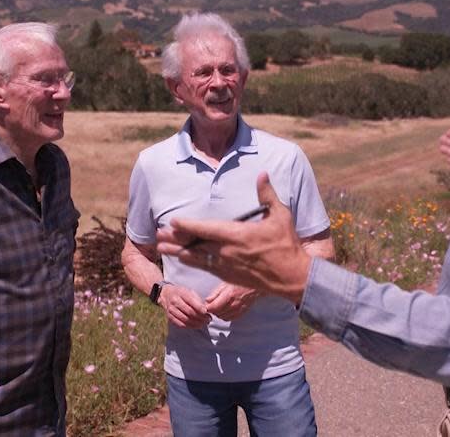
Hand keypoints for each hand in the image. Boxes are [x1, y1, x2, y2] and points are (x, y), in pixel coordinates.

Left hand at [157, 173, 311, 304]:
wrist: (292, 276)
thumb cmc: (286, 244)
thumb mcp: (280, 216)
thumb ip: (267, 194)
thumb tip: (262, 173)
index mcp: (237, 235)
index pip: (206, 229)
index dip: (187, 225)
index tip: (173, 221)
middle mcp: (228, 252)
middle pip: (194, 245)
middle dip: (175, 240)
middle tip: (158, 236)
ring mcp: (227, 266)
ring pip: (196, 259)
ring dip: (178, 253)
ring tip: (162, 248)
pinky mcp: (229, 276)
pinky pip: (205, 268)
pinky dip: (191, 262)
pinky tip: (183, 259)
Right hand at [159, 284, 211, 328]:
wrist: (167, 295)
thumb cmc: (182, 293)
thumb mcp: (190, 291)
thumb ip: (198, 300)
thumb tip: (207, 309)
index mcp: (181, 293)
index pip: (192, 302)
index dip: (200, 308)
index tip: (207, 312)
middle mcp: (175, 301)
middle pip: (189, 312)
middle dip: (200, 317)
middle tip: (208, 319)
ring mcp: (171, 310)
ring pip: (185, 319)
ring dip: (196, 323)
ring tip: (204, 323)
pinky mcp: (169, 317)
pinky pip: (180, 324)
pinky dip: (190, 326)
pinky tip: (196, 326)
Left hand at [206, 282, 257, 320]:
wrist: (254, 286)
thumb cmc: (240, 282)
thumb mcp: (225, 284)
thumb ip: (215, 293)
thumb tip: (207, 301)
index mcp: (228, 295)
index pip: (213, 308)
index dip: (208, 307)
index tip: (207, 305)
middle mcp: (233, 304)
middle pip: (217, 313)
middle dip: (213, 310)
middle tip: (213, 304)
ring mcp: (238, 310)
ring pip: (223, 317)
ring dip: (219, 313)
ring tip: (220, 307)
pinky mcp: (242, 312)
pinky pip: (230, 319)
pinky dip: (226, 316)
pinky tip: (226, 310)